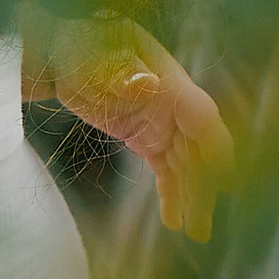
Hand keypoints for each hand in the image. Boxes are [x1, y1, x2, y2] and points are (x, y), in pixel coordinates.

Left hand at [37, 19, 232, 240]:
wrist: (56, 51)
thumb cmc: (76, 46)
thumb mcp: (94, 56)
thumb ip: (119, 71)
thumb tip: (146, 83)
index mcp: (169, 81)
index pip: (203, 118)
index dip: (215, 149)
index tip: (222, 183)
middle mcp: (173, 103)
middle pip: (199, 149)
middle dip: (204, 187)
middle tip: (200, 227)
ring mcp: (161, 121)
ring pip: (187, 163)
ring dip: (192, 196)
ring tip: (193, 232)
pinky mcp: (145, 135)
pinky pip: (167, 167)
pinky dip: (172, 191)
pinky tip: (172, 219)